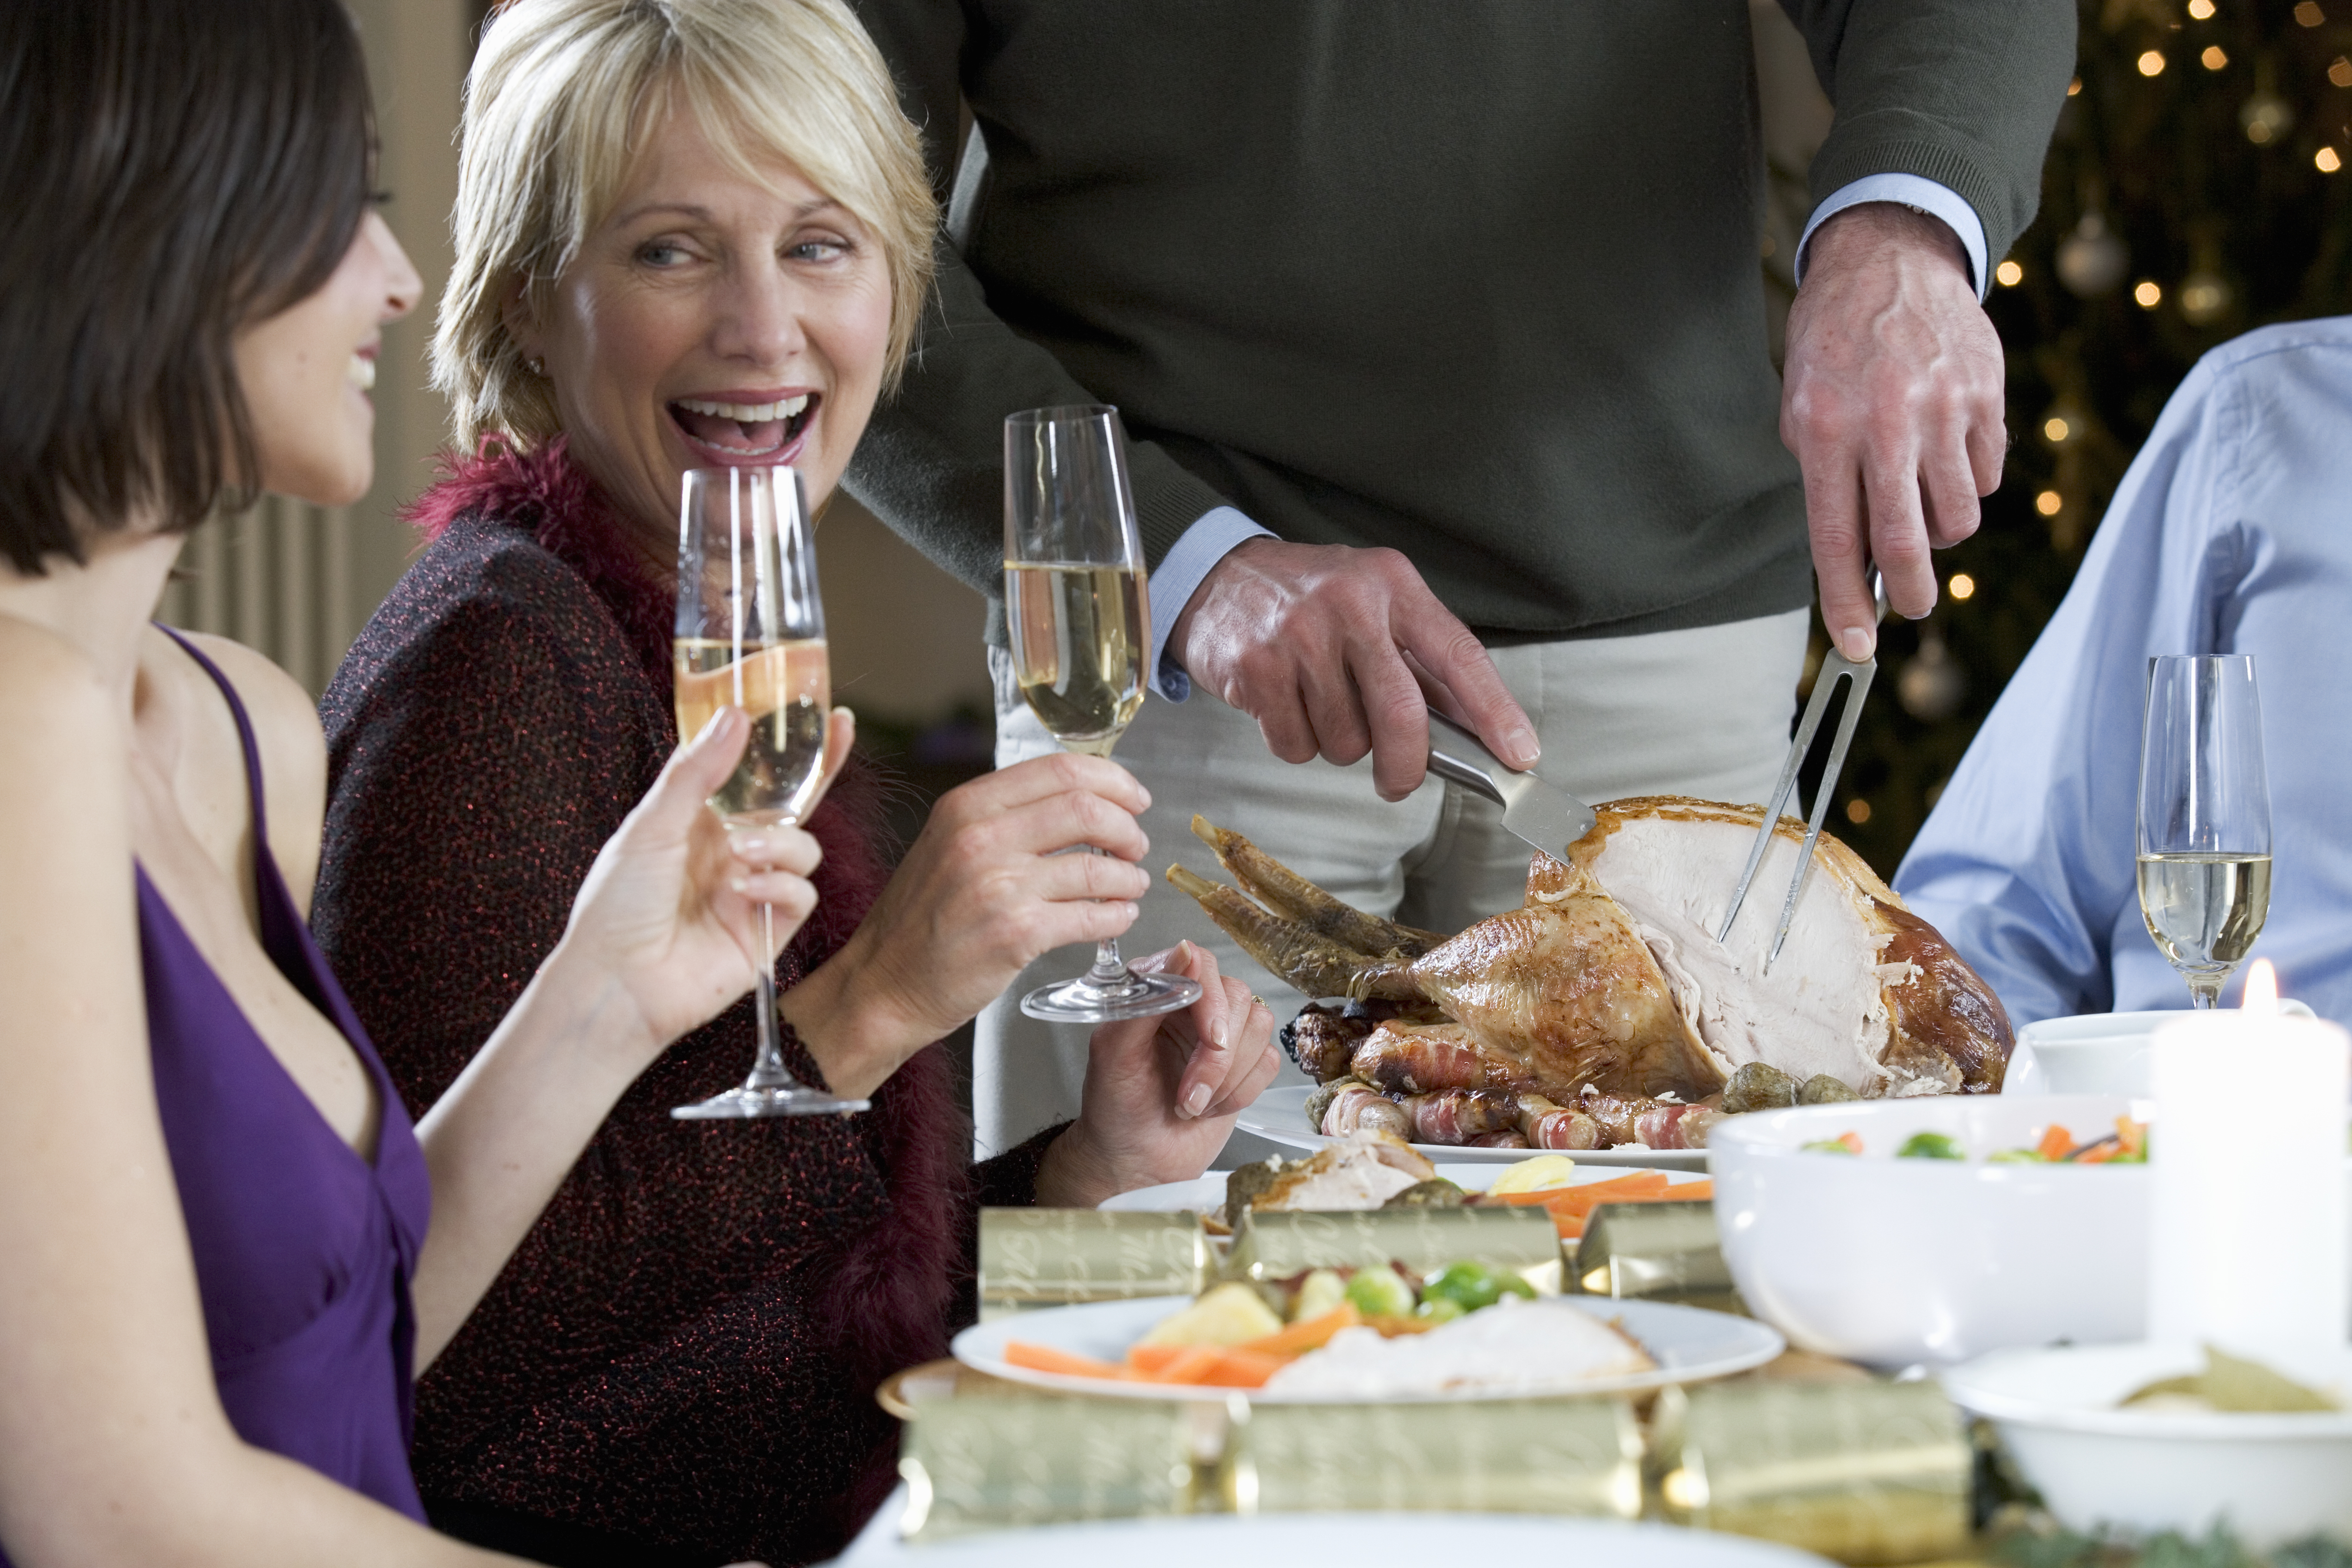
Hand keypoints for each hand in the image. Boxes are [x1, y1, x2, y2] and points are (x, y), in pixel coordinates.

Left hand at [555, 705, 852, 1064]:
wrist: (618, 983)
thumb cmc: (617, 905)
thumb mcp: (651, 826)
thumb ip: (697, 773)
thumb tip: (736, 716)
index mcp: (701, 822)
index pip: (753, 773)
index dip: (786, 744)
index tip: (819, 710)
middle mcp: (732, 852)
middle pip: (793, 804)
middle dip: (821, 770)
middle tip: (838, 735)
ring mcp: (754, 891)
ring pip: (804, 847)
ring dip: (784, 841)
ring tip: (745, 853)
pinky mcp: (769, 931)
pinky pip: (801, 895)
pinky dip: (781, 887)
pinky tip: (744, 892)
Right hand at [779, 751, 1155, 1096]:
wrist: (884, 984)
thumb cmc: (920, 920)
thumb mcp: (948, 843)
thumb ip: (1005, 817)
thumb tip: (1081, 802)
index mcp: (967, 805)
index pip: (1061, 770)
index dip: (1112, 781)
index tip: (1134, 798)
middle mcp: (981, 837)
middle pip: (1087, 809)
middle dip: (1127, 828)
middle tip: (1136, 845)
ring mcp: (999, 886)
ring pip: (1097, 866)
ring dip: (1129, 877)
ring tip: (1131, 886)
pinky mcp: (1016, 933)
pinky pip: (1091, 916)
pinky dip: (1117, 916)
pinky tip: (1118, 917)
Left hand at [1035, 942, 1281, 1206]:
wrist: (1135, 1162)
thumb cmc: (1114, 1108)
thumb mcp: (1113, 1052)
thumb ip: (1146, 998)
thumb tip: (1183, 952)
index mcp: (1158, 990)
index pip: (1200, 962)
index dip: (1210, 998)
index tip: (1208, 1037)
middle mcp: (1194, 1005)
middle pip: (1237, 996)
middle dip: (1216, 1055)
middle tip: (1188, 1092)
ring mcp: (1223, 1034)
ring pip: (1259, 1026)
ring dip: (1226, 1077)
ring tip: (1190, 1104)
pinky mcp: (1246, 1065)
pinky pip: (1269, 1060)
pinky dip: (1240, 1092)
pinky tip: (1209, 1107)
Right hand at [1170, 537, 1535, 801]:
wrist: (1218, 577)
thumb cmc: (1310, 598)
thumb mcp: (1375, 605)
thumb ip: (1422, 664)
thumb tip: (1476, 729)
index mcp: (1394, 586)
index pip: (1459, 656)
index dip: (1495, 712)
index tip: (1520, 755)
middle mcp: (1351, 606)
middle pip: (1402, 715)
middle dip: (1406, 765)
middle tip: (1398, 782)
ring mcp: (1299, 637)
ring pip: (1346, 742)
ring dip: (1339, 744)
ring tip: (1320, 704)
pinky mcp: (1256, 669)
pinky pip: (1296, 745)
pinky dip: (1295, 742)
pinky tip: (1285, 706)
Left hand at [1780, 202, 2005, 658]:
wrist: (1890, 261)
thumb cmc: (1834, 345)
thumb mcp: (1801, 406)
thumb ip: (1824, 479)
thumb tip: (1853, 559)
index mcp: (1826, 430)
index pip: (1836, 540)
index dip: (1846, 604)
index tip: (1856, 647)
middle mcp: (1886, 422)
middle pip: (1906, 542)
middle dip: (1909, 593)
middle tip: (1909, 606)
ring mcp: (1943, 407)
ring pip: (1957, 517)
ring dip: (1940, 534)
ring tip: (1920, 508)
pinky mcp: (1986, 395)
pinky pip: (1985, 475)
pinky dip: (1966, 486)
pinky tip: (1945, 456)